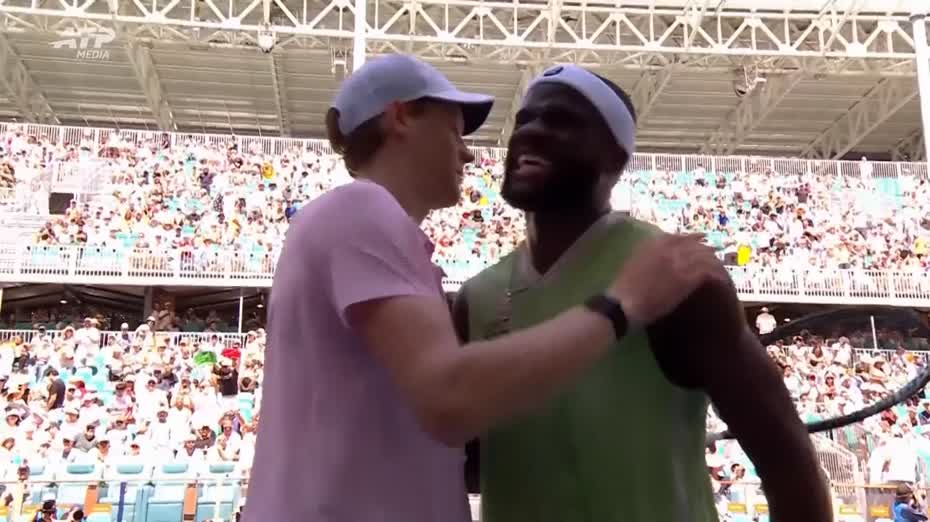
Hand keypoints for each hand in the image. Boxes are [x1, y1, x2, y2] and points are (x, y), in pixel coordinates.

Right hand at [610, 233, 726, 325]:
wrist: (623, 303)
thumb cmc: (623, 287)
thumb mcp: (634, 262)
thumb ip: (649, 254)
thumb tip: (661, 255)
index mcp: (653, 244)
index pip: (680, 236)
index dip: (694, 237)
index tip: (703, 237)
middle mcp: (668, 249)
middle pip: (695, 245)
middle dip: (708, 248)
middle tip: (720, 251)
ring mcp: (678, 263)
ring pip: (703, 257)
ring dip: (715, 261)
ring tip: (722, 266)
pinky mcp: (685, 279)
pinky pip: (706, 272)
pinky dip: (715, 275)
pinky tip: (721, 279)